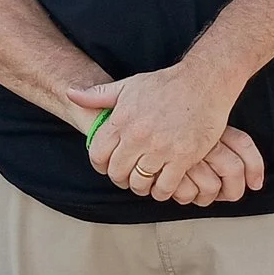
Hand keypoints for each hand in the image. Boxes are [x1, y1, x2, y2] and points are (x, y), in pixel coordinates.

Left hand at [70, 68, 264, 203]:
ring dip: (141, 187)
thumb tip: (70, 94)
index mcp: (122, 120)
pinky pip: (165, 187)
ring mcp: (160, 148)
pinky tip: (163, 185)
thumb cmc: (165, 84)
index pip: (98, 154)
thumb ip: (98, 95)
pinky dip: (162, 191)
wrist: (203, 83)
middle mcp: (138, 136)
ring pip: (139, 183)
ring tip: (145, 183)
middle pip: (117, 172)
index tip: (108, 167)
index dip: (100, 165)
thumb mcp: (128, 86)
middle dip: (120, 178)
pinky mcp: (182, 158)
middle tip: (128, 177)